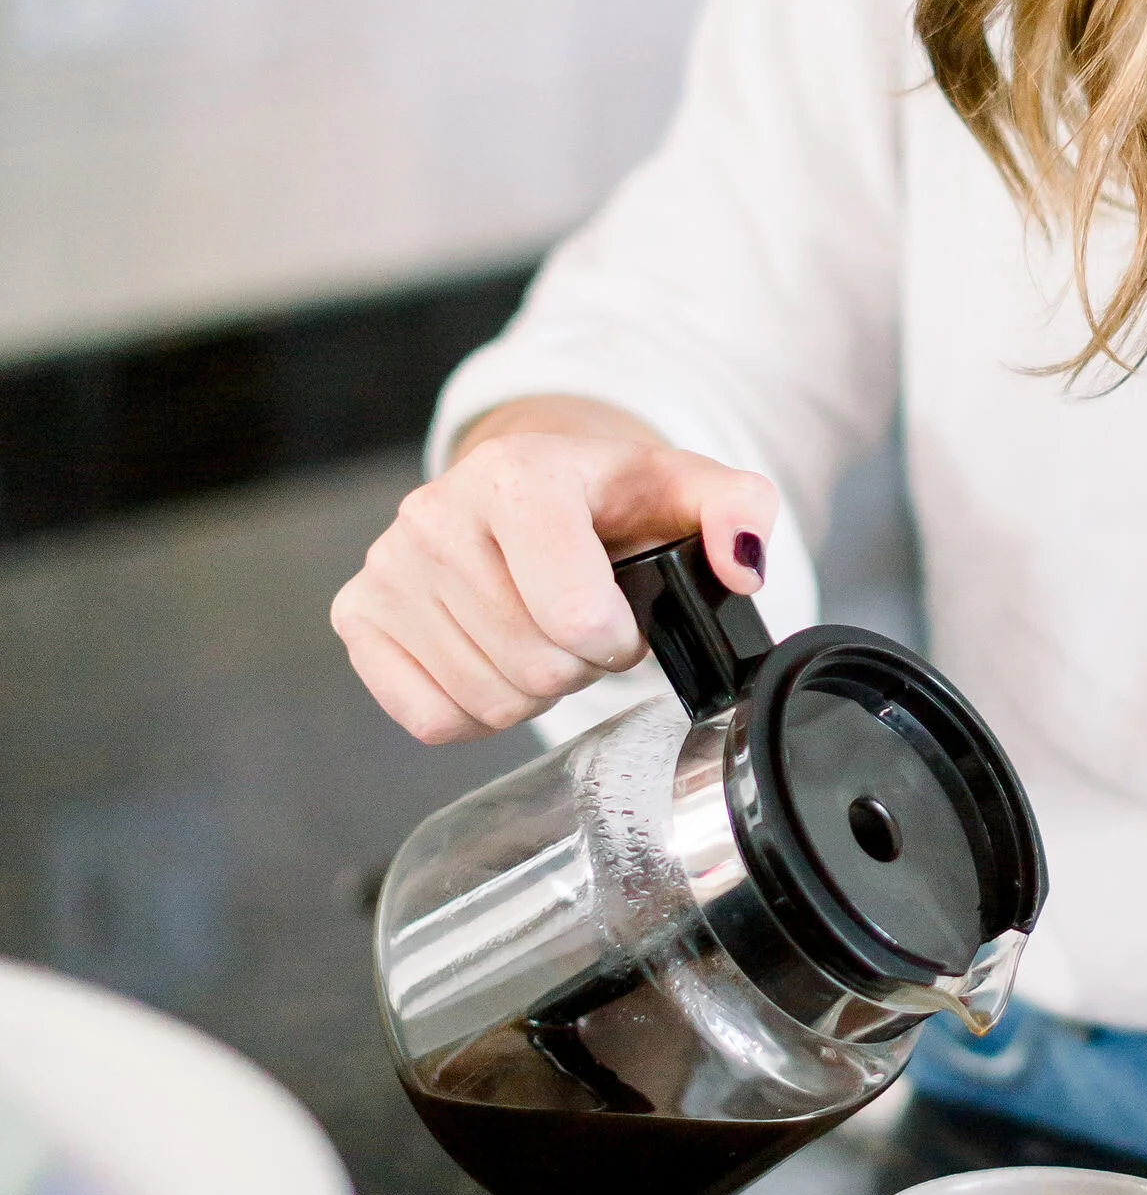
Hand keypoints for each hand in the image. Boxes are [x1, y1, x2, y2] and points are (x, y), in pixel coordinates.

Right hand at [330, 413, 777, 742]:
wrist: (522, 485)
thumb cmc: (605, 498)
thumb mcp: (684, 488)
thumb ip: (740, 510)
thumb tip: (741, 563)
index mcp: (517, 476)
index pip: (572, 614)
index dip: (615, 638)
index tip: (621, 618)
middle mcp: (436, 514)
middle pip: (535, 666)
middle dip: (578, 664)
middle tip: (582, 626)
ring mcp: (388, 567)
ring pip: (488, 699)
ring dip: (532, 687)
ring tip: (540, 634)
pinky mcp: (357, 615)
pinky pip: (430, 718)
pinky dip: (475, 708)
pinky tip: (492, 655)